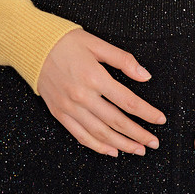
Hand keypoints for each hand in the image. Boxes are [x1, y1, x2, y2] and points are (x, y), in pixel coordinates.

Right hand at [38, 28, 166, 157]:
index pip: (127, 101)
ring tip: (138, 150)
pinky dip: (97, 146)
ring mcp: (69, 107)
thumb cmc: (66, 42)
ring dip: (121, 144)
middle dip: (138, 134)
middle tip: (154, 142)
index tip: (160, 120)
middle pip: (116, 121)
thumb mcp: (97, 43)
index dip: (146, 113)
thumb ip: (123, 60)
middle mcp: (82, 96)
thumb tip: (145, 75)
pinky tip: (111, 151)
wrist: (33, 45)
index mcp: (94, 77)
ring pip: (100, 133)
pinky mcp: (59, 113)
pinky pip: (80, 135)